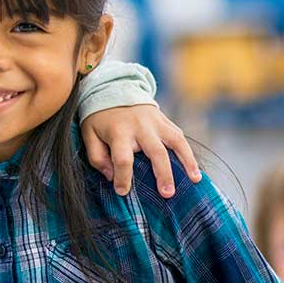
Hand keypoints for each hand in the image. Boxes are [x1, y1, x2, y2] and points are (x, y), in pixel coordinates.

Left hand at [80, 105, 200, 197]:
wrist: (114, 88)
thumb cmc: (100, 118)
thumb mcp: (89, 134)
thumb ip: (97, 157)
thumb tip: (111, 176)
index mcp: (118, 132)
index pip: (122, 159)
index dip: (122, 177)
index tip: (122, 191)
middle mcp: (140, 127)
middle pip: (155, 152)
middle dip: (163, 174)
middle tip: (167, 194)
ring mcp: (156, 122)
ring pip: (176, 142)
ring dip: (187, 161)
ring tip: (195, 180)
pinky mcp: (165, 120)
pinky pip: (180, 137)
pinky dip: (188, 152)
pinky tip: (193, 168)